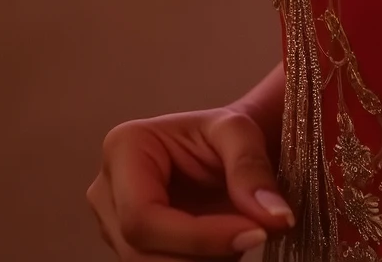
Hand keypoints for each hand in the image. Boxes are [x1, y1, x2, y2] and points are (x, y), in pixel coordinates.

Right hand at [88, 102, 291, 258]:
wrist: (219, 151)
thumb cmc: (223, 134)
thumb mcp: (240, 132)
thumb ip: (252, 169)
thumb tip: (275, 218)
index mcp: (123, 149)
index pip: (143, 216)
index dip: (197, 238)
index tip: (254, 234)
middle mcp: (106, 192)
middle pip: (142, 253)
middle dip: (204, 255)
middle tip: (256, 235)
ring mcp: (112, 226)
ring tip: (242, 234)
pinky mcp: (130, 250)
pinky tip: (225, 249)